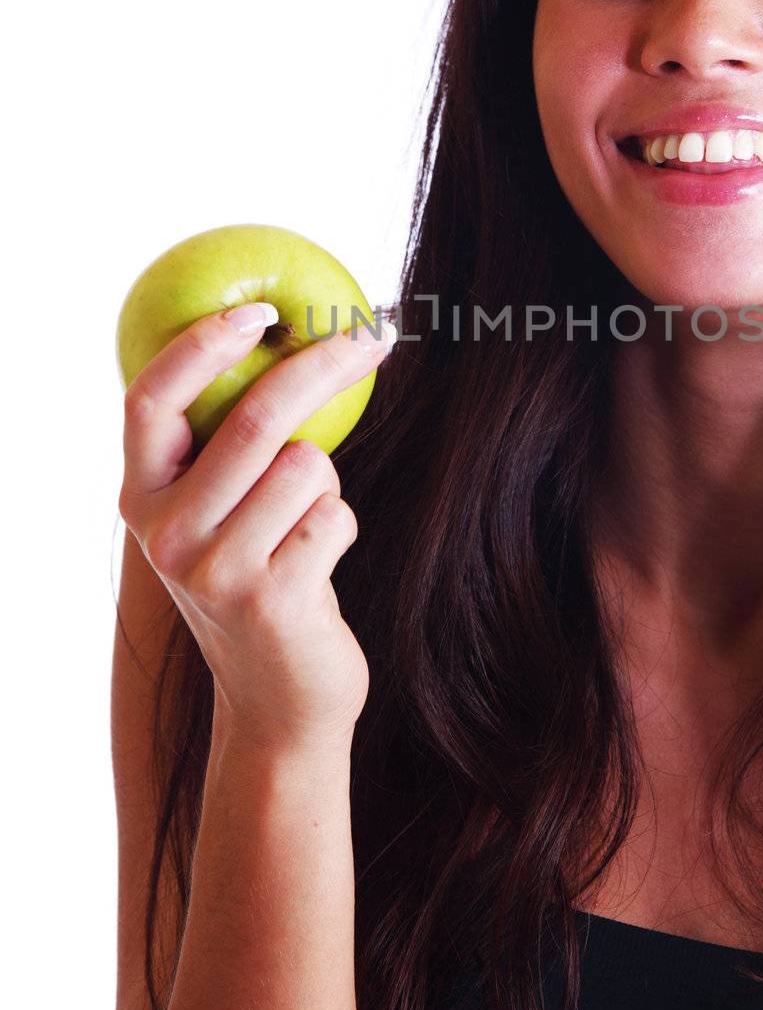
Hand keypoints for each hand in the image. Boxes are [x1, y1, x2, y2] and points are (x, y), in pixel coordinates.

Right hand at [118, 302, 395, 750]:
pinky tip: (317, 567)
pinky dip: (341, 525)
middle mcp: (164, 532)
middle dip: (323, 364)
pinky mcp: (270, 597)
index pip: (150, 399)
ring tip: (304, 529)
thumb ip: (225, 446)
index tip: (261, 310)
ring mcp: (213, 569)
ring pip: (307, 464)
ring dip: (328, 483)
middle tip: (373, 334)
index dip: (201, 345)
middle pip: (253, 417)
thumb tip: (301, 335)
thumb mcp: (218, 515)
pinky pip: (335, 514)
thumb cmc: (259, 579)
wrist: (279, 700)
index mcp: (141, 497)